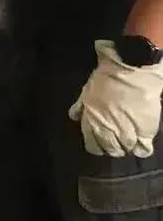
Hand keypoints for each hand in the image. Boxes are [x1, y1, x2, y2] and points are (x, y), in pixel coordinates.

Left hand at [69, 40, 162, 157]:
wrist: (130, 70)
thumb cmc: (106, 78)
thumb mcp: (86, 92)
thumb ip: (81, 107)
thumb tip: (75, 117)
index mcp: (91, 121)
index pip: (92, 145)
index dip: (98, 145)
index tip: (102, 142)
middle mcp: (107, 130)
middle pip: (110, 149)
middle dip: (112, 148)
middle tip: (118, 142)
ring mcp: (127, 132)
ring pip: (125, 150)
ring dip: (127, 147)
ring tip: (130, 141)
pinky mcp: (145, 130)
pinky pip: (144, 149)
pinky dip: (142, 149)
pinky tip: (142, 144)